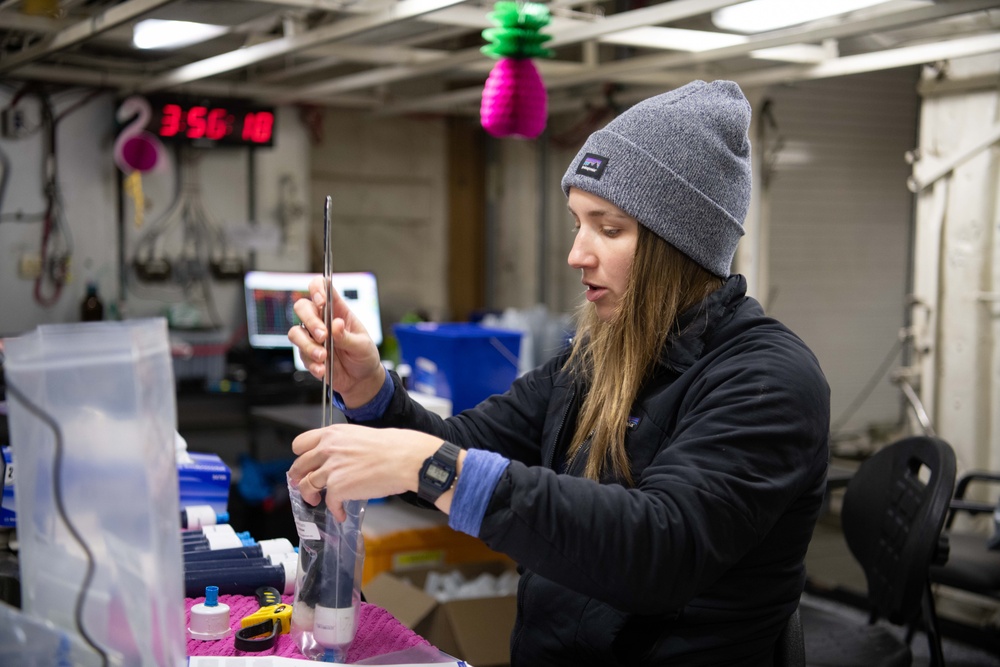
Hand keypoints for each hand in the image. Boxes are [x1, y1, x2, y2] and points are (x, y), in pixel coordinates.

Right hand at [288, 276, 384, 407]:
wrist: (361, 380)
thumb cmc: (364, 356)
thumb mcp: (362, 345)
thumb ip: (347, 336)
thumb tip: (336, 324)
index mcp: (338, 311)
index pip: (322, 288)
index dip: (317, 289)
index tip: (322, 302)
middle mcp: (322, 321)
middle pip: (302, 307)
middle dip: (310, 321)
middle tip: (323, 336)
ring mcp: (312, 337)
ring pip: (296, 332)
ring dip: (308, 345)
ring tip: (324, 357)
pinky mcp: (308, 354)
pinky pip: (301, 355)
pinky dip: (312, 363)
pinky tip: (323, 369)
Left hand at [288, 425, 443, 520]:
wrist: (405, 459)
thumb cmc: (393, 446)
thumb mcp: (360, 435)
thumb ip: (343, 444)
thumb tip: (339, 457)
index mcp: (332, 434)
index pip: (300, 443)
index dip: (300, 456)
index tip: (304, 464)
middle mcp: (327, 449)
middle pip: (298, 466)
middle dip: (298, 478)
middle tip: (302, 483)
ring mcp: (331, 470)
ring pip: (307, 486)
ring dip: (311, 496)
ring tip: (317, 501)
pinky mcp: (339, 488)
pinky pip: (329, 503)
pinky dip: (335, 510)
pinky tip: (340, 513)